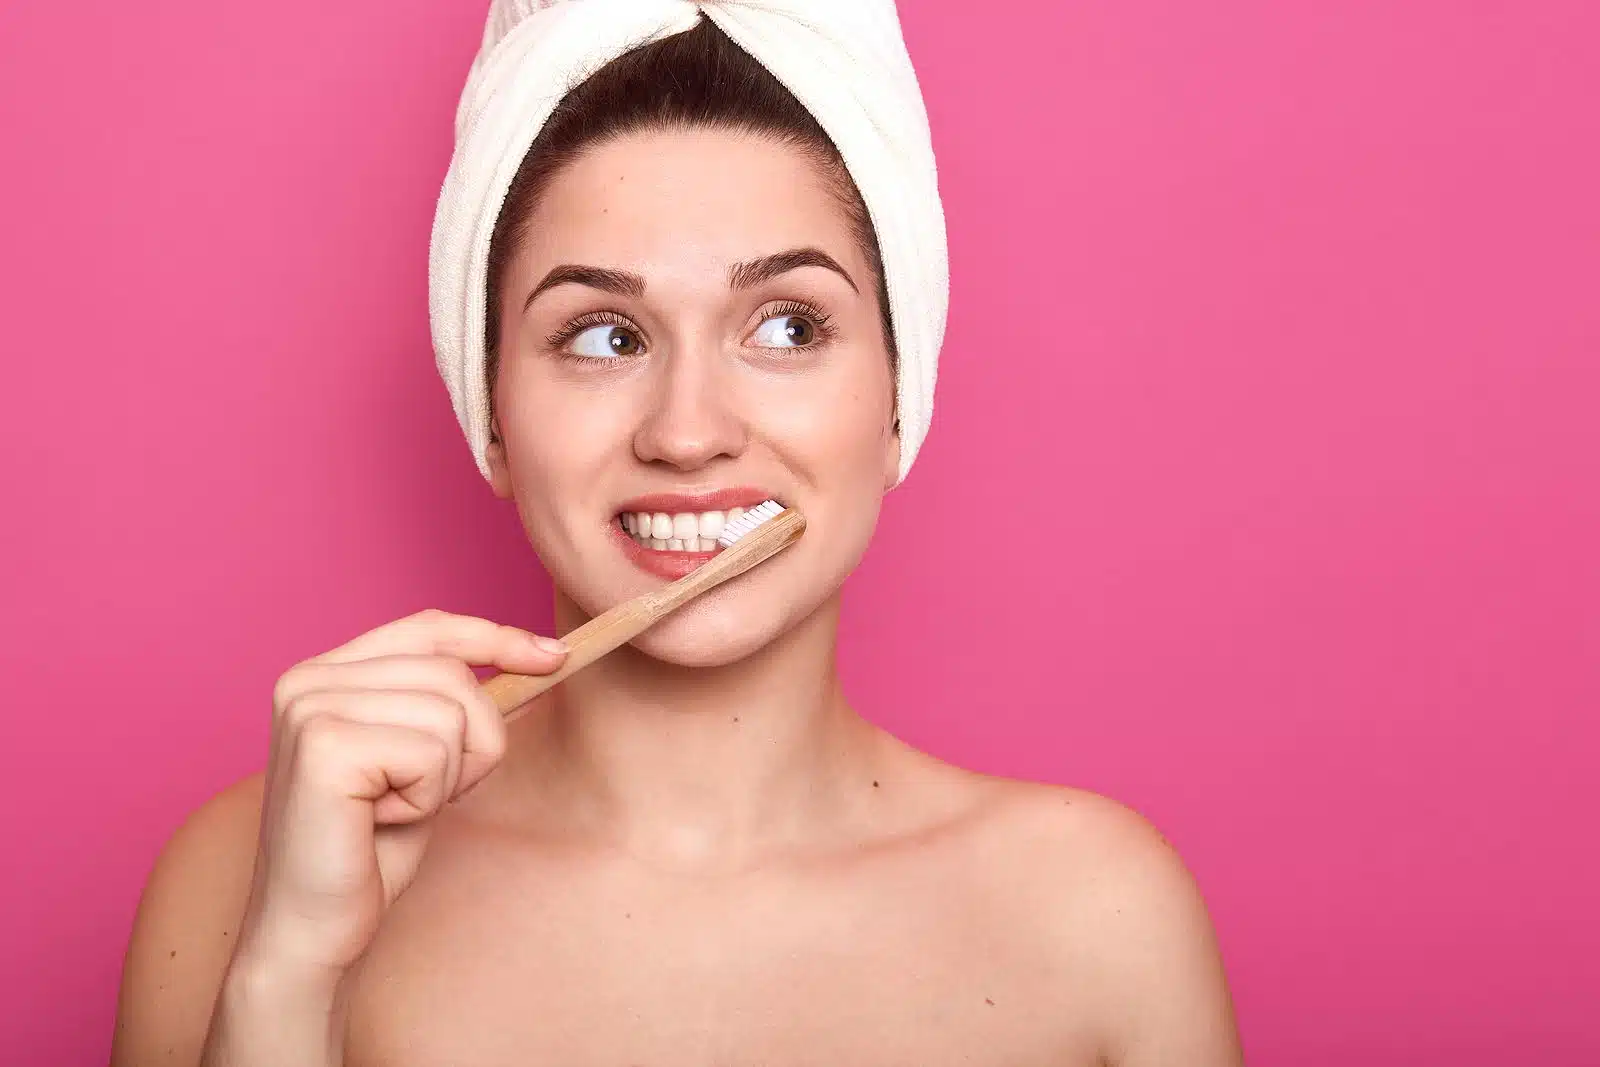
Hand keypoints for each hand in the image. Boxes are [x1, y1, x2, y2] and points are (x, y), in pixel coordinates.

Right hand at [232, 609, 564, 985]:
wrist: (312, 928)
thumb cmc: (370, 850)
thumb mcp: (427, 761)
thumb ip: (462, 707)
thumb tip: (543, 660)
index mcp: (325, 672)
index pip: (429, 628)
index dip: (496, 638)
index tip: (556, 657)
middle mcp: (308, 679)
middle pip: (453, 673)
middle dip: (472, 742)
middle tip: (425, 795)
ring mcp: (311, 708)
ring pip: (452, 712)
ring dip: (446, 776)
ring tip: (395, 809)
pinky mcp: (323, 746)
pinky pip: (433, 753)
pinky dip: (426, 799)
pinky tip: (381, 822)